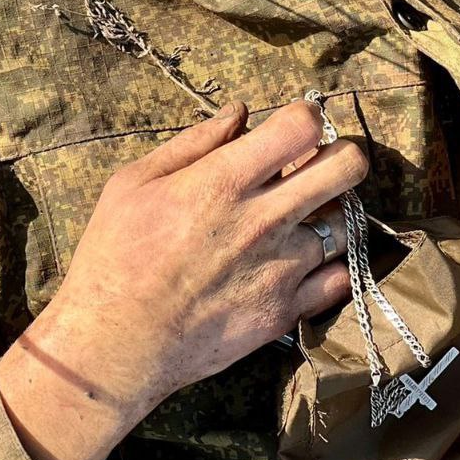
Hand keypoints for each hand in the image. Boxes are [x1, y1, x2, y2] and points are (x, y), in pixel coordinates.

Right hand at [0, 99, 365, 459]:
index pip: (302, 126)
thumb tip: (240, 112)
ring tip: (303, 215)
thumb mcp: (135, 182)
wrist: (112, 347)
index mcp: (225, 181)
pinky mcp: (284, 312)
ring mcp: (280, 269)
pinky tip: (305, 259)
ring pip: (345, 222)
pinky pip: (338, 278)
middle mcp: (264, 220)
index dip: (304, 116)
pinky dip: (329, 264)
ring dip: (329, 212)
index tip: (291, 126)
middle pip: (347, 167)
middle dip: (341, 154)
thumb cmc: (113, 257)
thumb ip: (195, 142)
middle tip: (317, 164)